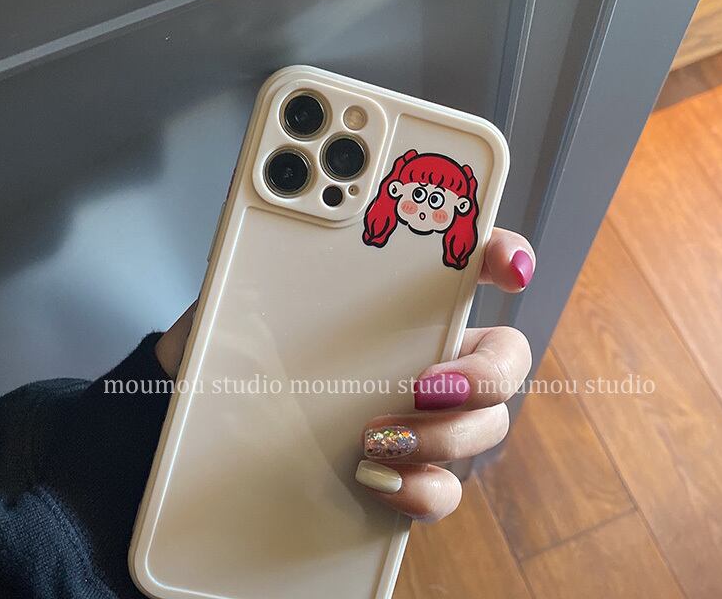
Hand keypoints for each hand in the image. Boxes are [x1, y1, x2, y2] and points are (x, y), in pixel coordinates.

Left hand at [154, 228, 533, 523]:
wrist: (215, 425)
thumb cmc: (239, 346)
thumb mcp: (243, 294)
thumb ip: (262, 261)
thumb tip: (267, 230)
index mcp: (403, 300)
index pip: (474, 263)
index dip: (506, 256)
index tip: (506, 266)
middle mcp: (429, 353)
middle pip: (505, 357)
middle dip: (485, 372)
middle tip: (428, 384)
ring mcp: (426, 418)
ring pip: (486, 427)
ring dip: (448, 435)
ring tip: (377, 436)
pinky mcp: (408, 474)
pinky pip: (445, 489)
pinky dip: (424, 490)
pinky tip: (376, 480)